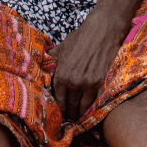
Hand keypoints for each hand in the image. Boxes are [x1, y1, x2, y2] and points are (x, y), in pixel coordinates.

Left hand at [48, 2, 130, 133]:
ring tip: (80, 114)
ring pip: (84, 108)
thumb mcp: (61, 48)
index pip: (58, 101)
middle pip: (70, 108)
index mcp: (62, 75)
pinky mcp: (102, 83)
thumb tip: (43, 65)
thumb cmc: (81, 38)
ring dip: (81, 112)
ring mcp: (89, 84)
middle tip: (70, 115)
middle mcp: (74, 82)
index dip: (59, 108)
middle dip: (69, 113)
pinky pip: (96, 102)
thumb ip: (52, 60)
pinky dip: (93, 107)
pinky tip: (91, 107)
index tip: (61, 111)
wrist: (103, 31)